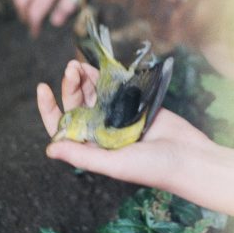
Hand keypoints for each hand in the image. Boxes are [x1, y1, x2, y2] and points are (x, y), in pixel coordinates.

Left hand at [37, 60, 233, 231]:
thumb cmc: (153, 168)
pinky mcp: (133, 105)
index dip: (50, 109)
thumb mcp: (114, 164)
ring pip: (92, 94)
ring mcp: (116, 118)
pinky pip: (112, 88)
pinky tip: (92, 66)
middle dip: (70, 87)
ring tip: (75, 64)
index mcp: (92, 149)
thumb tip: (49, 149)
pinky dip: (101, 76)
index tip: (43, 89)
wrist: (190, 157)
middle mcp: (101, 133)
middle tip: (70, 69)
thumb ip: (83, 156)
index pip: (62, 129)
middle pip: (76, 106)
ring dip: (82, 79)